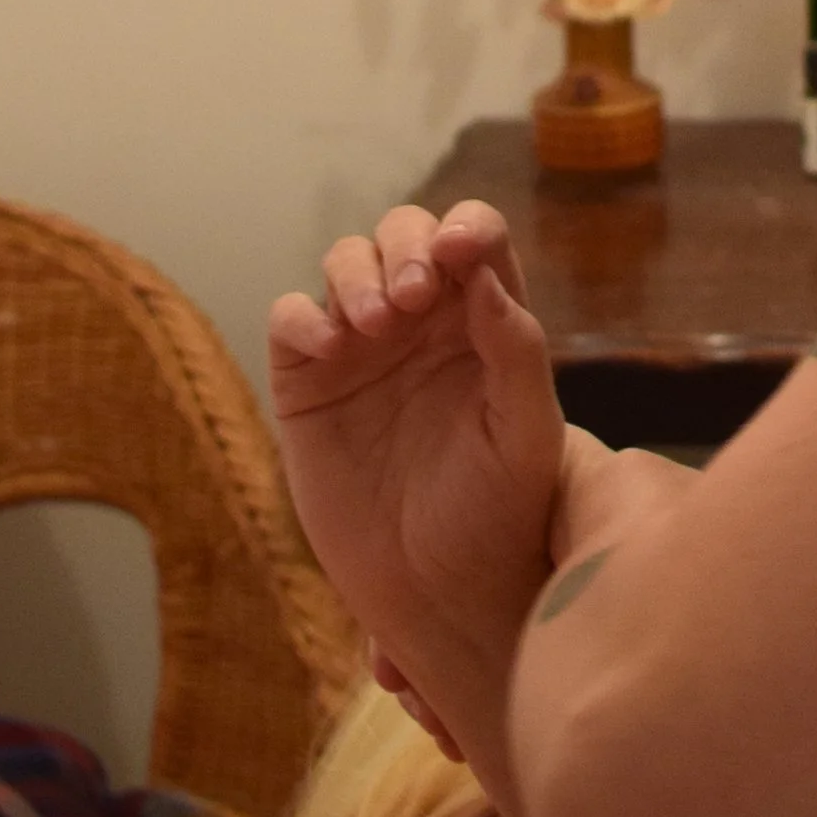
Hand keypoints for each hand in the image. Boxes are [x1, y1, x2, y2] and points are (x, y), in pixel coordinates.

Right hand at [269, 201, 568, 726]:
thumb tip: (484, 274)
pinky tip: (331, 347)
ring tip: (376, 321)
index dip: (465, 227)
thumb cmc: (499, 510)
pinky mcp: (308, 381)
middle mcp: (423, 319)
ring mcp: (361, 345)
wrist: (439, 589)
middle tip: (412, 297)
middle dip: (406, 245)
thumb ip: (517, 350)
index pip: (474, 237)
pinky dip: (303, 316)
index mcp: (485, 318)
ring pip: (346, 261)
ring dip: (357, 272)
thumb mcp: (526, 432)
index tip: (457, 253)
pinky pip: (290, 318)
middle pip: (405, 234)